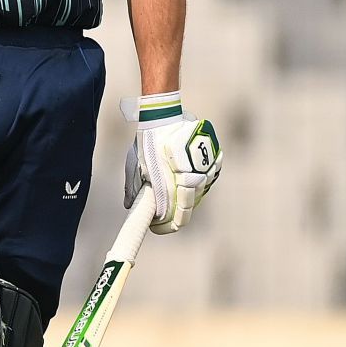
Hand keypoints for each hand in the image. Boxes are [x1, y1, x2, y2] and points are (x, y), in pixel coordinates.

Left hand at [122, 92, 221, 233]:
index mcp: (171, 178)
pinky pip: (207, 180)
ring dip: (187, 200)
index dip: (167, 224)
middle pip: (189, 206)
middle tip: (166, 221)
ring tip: (174, 200)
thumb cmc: (147, 143)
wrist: (164, 118)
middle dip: (177, 215)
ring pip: (199, 193)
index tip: (158, 228)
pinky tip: (186, 186)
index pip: (175, 213)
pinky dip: (197, 186)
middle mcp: (192, 174)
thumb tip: (130, 206)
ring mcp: (206, 167)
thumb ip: (135, 188)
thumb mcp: (135, 166)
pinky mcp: (215, 160)